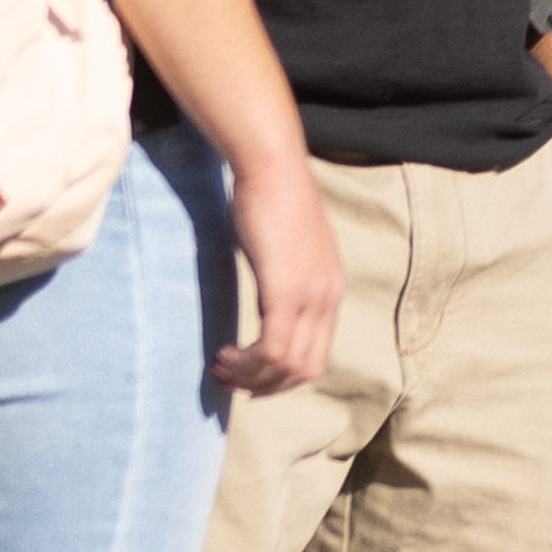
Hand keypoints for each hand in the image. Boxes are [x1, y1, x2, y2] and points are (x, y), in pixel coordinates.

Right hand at [218, 145, 343, 401]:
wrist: (272, 168)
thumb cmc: (271, 200)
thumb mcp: (288, 247)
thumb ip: (286, 275)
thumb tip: (270, 294)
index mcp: (330, 290)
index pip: (316, 355)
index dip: (283, 376)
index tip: (250, 377)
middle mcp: (327, 298)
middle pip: (305, 369)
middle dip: (266, 383)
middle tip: (230, 380)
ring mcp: (310, 296)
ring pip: (286, 364)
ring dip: (250, 375)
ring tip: (221, 367)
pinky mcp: (285, 291)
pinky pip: (272, 348)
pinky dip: (247, 361)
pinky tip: (224, 353)